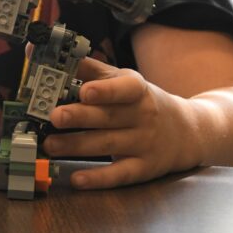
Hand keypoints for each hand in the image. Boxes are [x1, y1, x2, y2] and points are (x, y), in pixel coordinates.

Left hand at [42, 57, 198, 188]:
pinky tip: (76, 179)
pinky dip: (97, 179)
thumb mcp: (123, 80)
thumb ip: (88, 69)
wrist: (185, 131)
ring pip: (107, 145)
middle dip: (79, 117)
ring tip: (49, 145)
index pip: (124, 88)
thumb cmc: (141, 101)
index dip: (105, 90)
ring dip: (76, 146)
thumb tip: (47, 54)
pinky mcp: (142, 169)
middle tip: (53, 117)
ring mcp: (144, 143)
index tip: (84, 91)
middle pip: (108, 117)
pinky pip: (119, 175)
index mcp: (137, 89)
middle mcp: (143, 116)